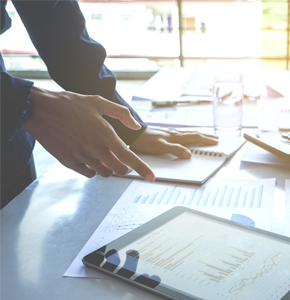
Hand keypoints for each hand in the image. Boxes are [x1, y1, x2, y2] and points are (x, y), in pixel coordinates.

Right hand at [23, 87, 154, 181]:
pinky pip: (88, 174)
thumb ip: (121, 114)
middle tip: (123, 160)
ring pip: (105, 173)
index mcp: (105, 134)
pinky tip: (90, 158)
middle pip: (119, 170)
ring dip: (110, 168)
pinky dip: (94, 169)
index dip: (142, 169)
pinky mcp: (69, 162)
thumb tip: (136, 126)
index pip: (128, 157)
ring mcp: (81, 157)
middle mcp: (95, 148)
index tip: (152, 178)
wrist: (40, 110)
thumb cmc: (70, 104)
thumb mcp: (98, 102)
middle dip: (125, 167)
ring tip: (104, 155)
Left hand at [130, 127, 217, 157]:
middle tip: (216, 138)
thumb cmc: (145, 141)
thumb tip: (189, 154)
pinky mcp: (164, 133)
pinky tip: (186, 135)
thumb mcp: (160, 147)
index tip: (216, 141)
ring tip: (206, 136)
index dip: (206, 139)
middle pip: (194, 134)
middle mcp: (175, 133)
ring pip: (188, 133)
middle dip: (206, 136)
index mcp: (176, 137)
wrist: (132, 134)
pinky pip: (181, 133)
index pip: (195, 137)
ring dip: (199, 134)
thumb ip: (175, 150)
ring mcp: (170, 132)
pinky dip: (189, 134)